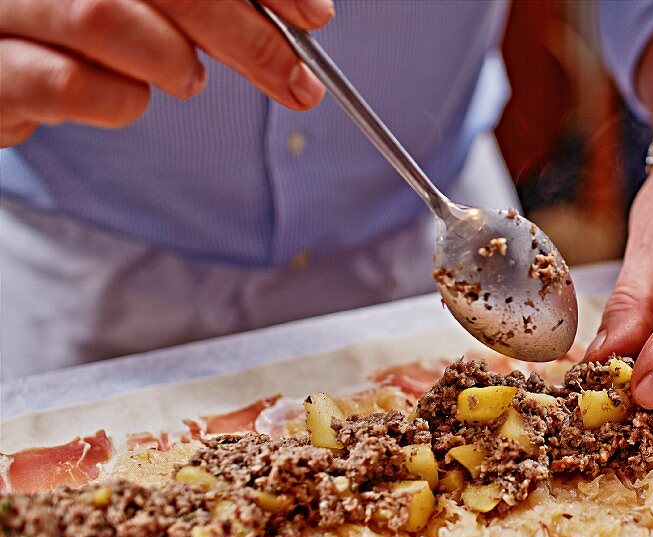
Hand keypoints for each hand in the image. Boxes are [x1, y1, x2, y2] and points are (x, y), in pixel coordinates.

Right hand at [0, 0, 331, 146]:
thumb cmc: (73, 27)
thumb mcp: (153, 1)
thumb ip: (209, 0)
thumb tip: (307, 16)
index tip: (313, 16)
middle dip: (244, 33)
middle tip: (295, 79)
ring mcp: (4, 7)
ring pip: (104, 16)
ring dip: (170, 61)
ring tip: (182, 77)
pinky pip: (66, 84)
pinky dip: (118, 101)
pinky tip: (124, 96)